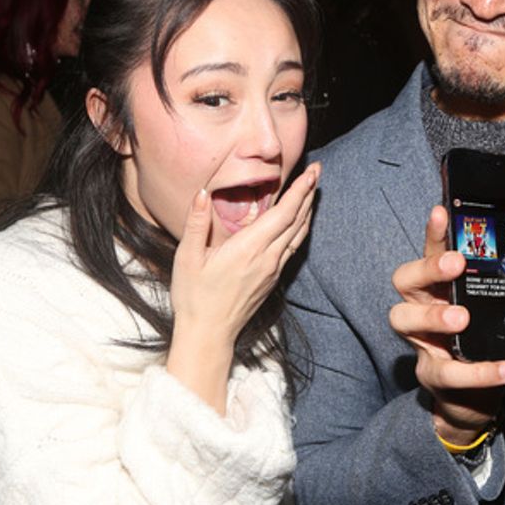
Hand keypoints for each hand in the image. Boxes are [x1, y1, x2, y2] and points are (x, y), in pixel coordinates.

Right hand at [166, 163, 318, 408]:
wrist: (208, 334)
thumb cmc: (194, 297)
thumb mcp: (187, 257)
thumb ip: (196, 223)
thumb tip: (202, 192)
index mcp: (248, 249)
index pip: (283, 214)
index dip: (300, 191)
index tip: (311, 172)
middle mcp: (267, 258)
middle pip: (297, 220)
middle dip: (309, 193)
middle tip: (318, 170)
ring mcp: (273, 270)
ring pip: (299, 234)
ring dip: (308, 210)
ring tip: (313, 190)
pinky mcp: (273, 279)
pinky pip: (293, 247)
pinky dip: (300, 228)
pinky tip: (300, 221)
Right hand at [389, 206, 504, 443]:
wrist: (478, 401)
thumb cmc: (488, 346)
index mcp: (443, 286)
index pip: (432, 251)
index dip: (435, 233)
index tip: (443, 212)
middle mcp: (423, 307)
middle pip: (405, 279)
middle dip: (427, 268)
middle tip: (455, 265)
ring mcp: (423, 341)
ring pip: (403, 319)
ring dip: (433, 315)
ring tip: (462, 317)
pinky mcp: (432, 375)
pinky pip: (446, 372)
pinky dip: (476, 371)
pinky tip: (503, 369)